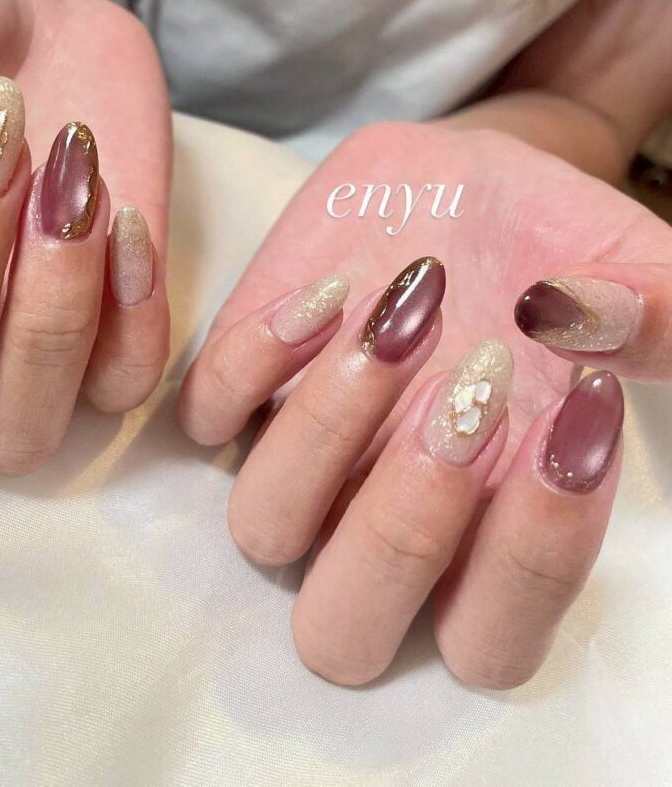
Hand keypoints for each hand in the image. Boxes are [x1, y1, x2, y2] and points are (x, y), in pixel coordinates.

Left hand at [179, 120, 671, 686]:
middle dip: (402, 527)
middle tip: (474, 394)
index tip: (576, 413)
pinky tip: (329, 293)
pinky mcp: (241, 382)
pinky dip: (252, 362)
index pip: (489, 641)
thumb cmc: (554, 253)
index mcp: (484, 535)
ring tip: (405, 317)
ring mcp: (301, 456)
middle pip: (342, 628)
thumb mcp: (625, 276)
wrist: (467, 187)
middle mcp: (380, 518)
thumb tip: (637, 319)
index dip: (530, 558)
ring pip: (261, 525)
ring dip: (328, 430)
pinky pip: (203, 416)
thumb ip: (660, 317)